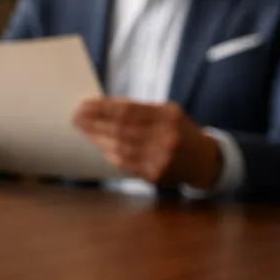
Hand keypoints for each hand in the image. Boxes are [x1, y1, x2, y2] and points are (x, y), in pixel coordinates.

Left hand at [72, 97, 221, 189]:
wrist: (203, 160)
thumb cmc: (178, 130)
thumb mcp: (167, 112)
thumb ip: (140, 110)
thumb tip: (102, 106)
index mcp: (168, 115)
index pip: (128, 110)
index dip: (103, 107)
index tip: (84, 104)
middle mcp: (166, 137)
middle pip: (121, 129)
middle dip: (94, 123)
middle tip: (76, 117)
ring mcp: (161, 158)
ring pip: (120, 148)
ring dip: (97, 139)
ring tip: (82, 130)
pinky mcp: (155, 175)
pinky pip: (124, 164)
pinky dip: (108, 154)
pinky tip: (97, 145)